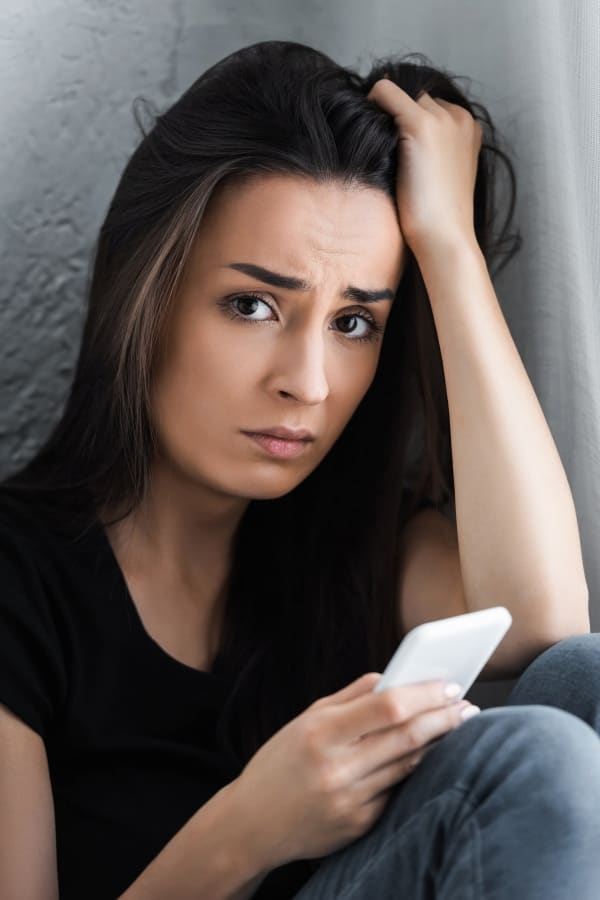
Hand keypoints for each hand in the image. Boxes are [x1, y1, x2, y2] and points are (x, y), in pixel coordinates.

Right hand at [231, 671, 477, 869]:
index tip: (448, 685)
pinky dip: (415, 772)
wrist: (251, 825)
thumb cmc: (279, 763)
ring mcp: (351, 801)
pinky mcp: (360, 826)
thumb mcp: (305, 720)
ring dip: (440, 745)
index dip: (424, 694)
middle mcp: (338, 768)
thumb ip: (350, 696)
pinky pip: (397, 792)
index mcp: (321, 733)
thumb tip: (392, 677)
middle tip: (467, 706)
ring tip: (458, 726)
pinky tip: (429, 758)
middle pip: (408, 737)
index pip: (387, 706)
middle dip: (445, 718)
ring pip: (410, 766)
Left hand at [366, 77, 482, 254]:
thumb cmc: (436, 220)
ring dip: (384, 114)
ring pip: (400, 93)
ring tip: (378, 149)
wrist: (445, 238)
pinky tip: (366, 136)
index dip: (406, 122)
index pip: (429, 104)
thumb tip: (393, 138)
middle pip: (415, 97)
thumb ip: (429, 153)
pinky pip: (384, 91)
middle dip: (396, 116)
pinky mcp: (421, 123)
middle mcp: (459, 116)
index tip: (393, 147)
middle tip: (382, 148)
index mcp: (468, 128)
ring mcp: (442, 118)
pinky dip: (370, 105)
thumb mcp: (438, 177)